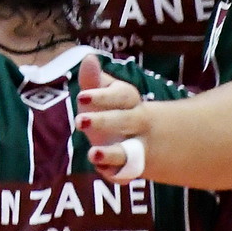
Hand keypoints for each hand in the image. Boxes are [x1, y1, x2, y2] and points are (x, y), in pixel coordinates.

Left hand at [75, 53, 146, 180]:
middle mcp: (137, 124)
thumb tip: (89, 58)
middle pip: (126, 120)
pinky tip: (100, 168)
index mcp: (131, 102)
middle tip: (80, 121)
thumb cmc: (118, 111)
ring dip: (113, 153)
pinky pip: (126, 172)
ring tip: (93, 153)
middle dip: (104, 121)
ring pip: (130, 151)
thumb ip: (95, 81)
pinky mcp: (131, 168)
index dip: (103, 96)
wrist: (152, 141)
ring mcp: (137, 147)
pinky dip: (114, 172)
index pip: (123, 95)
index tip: (81, 96)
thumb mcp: (107, 96)